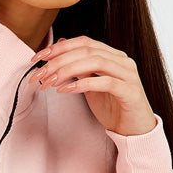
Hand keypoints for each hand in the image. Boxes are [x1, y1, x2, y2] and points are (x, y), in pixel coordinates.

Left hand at [32, 36, 157, 136]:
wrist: (133, 129)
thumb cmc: (112, 107)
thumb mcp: (91, 85)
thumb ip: (79, 68)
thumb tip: (60, 49)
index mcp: (112, 55)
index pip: (84, 42)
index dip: (59, 47)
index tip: (38, 57)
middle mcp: (121, 60)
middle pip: (86, 51)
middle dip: (58, 61)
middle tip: (39, 74)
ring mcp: (127, 74)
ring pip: (95, 62)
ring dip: (67, 71)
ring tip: (49, 82)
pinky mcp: (129, 91)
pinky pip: (105, 82)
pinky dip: (83, 84)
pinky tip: (66, 91)